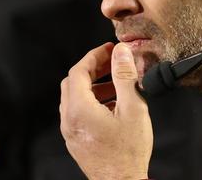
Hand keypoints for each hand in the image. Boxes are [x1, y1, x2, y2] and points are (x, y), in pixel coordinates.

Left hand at [60, 43, 152, 179]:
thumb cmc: (128, 150)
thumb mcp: (132, 108)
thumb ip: (124, 76)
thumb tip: (120, 52)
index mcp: (79, 109)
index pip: (78, 71)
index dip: (94, 56)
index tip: (110, 50)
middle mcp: (69, 119)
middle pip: (73, 83)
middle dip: (93, 69)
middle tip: (112, 63)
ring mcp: (70, 132)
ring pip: (75, 98)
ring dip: (94, 85)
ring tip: (117, 84)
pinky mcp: (76, 141)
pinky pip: (78, 112)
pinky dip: (92, 101)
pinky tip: (113, 105)